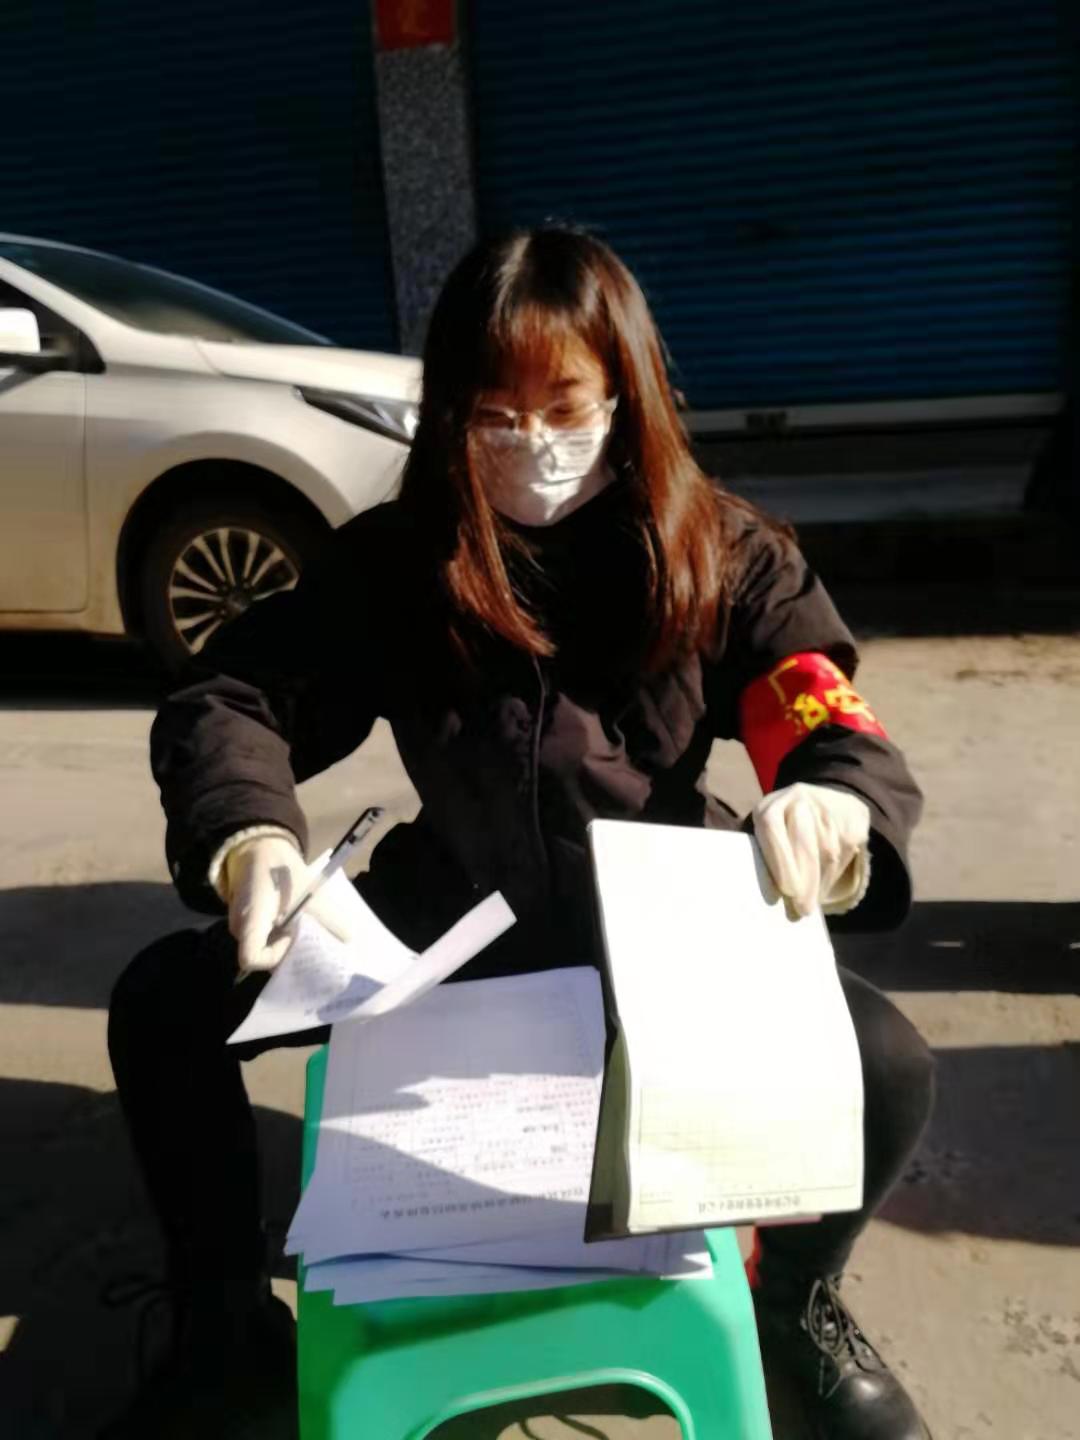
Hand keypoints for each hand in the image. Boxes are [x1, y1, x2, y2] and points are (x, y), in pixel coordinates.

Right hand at [220, 833, 361, 974]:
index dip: (275, 956)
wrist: (261, 847)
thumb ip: (329, 916)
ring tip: (307, 933)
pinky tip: (297, 926)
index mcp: (250, 920)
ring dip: (285, 943)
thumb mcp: (308, 890)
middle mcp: (240, 928)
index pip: (251, 959)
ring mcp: (241, 925)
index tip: (293, 936)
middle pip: (261, 956)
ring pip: (265, 946)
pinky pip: (264, 936)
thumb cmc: (281, 868)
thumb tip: (349, 936)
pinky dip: (281, 935)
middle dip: (286, 954)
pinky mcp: (248, 921)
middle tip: (310, 944)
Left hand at [751, 782, 870, 917]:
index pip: (771, 828)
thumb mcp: (765, 836)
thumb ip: (764, 859)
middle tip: (803, 909)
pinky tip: (823, 887)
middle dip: (806, 882)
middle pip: (805, 844)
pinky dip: (834, 876)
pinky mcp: (852, 818)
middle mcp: (799, 800)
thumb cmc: (783, 831)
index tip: (787, 891)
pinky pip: (845, 853)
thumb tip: (772, 897)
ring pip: (827, 854)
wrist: (822, 799)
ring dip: (819, 884)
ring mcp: (828, 808)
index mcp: (770, 805)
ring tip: (810, 904)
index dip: (780, 861)